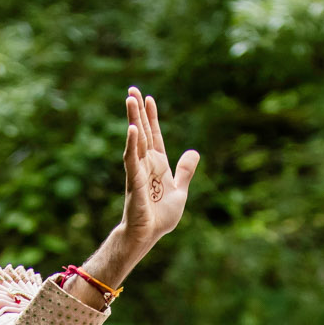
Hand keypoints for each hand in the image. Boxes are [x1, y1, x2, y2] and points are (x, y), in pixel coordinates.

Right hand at [119, 88, 198, 252]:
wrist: (149, 235)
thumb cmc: (160, 217)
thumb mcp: (180, 191)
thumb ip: (185, 171)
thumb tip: (194, 151)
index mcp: (158, 164)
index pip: (154, 135)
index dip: (151, 117)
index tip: (148, 98)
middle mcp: (146, 163)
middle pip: (142, 131)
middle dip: (137, 111)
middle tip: (132, 90)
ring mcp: (139, 170)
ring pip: (135, 139)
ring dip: (133, 119)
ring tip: (129, 99)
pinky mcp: (135, 180)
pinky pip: (132, 159)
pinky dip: (132, 144)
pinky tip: (132, 129)